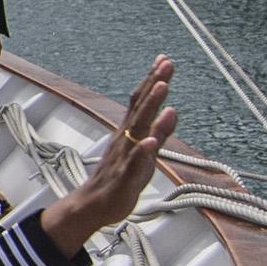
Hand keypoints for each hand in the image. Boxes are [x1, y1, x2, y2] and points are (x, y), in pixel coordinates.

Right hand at [34, 58, 177, 257]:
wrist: (94, 205)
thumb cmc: (120, 179)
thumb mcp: (147, 153)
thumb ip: (160, 132)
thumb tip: (172, 110)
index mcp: (131, 132)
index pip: (141, 101)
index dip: (153, 80)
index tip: (164, 60)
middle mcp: (126, 139)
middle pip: (141, 107)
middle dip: (154, 84)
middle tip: (165, 64)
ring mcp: (124, 156)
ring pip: (138, 128)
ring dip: (150, 107)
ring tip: (162, 88)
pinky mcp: (125, 177)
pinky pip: (133, 162)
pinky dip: (142, 150)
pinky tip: (150, 140)